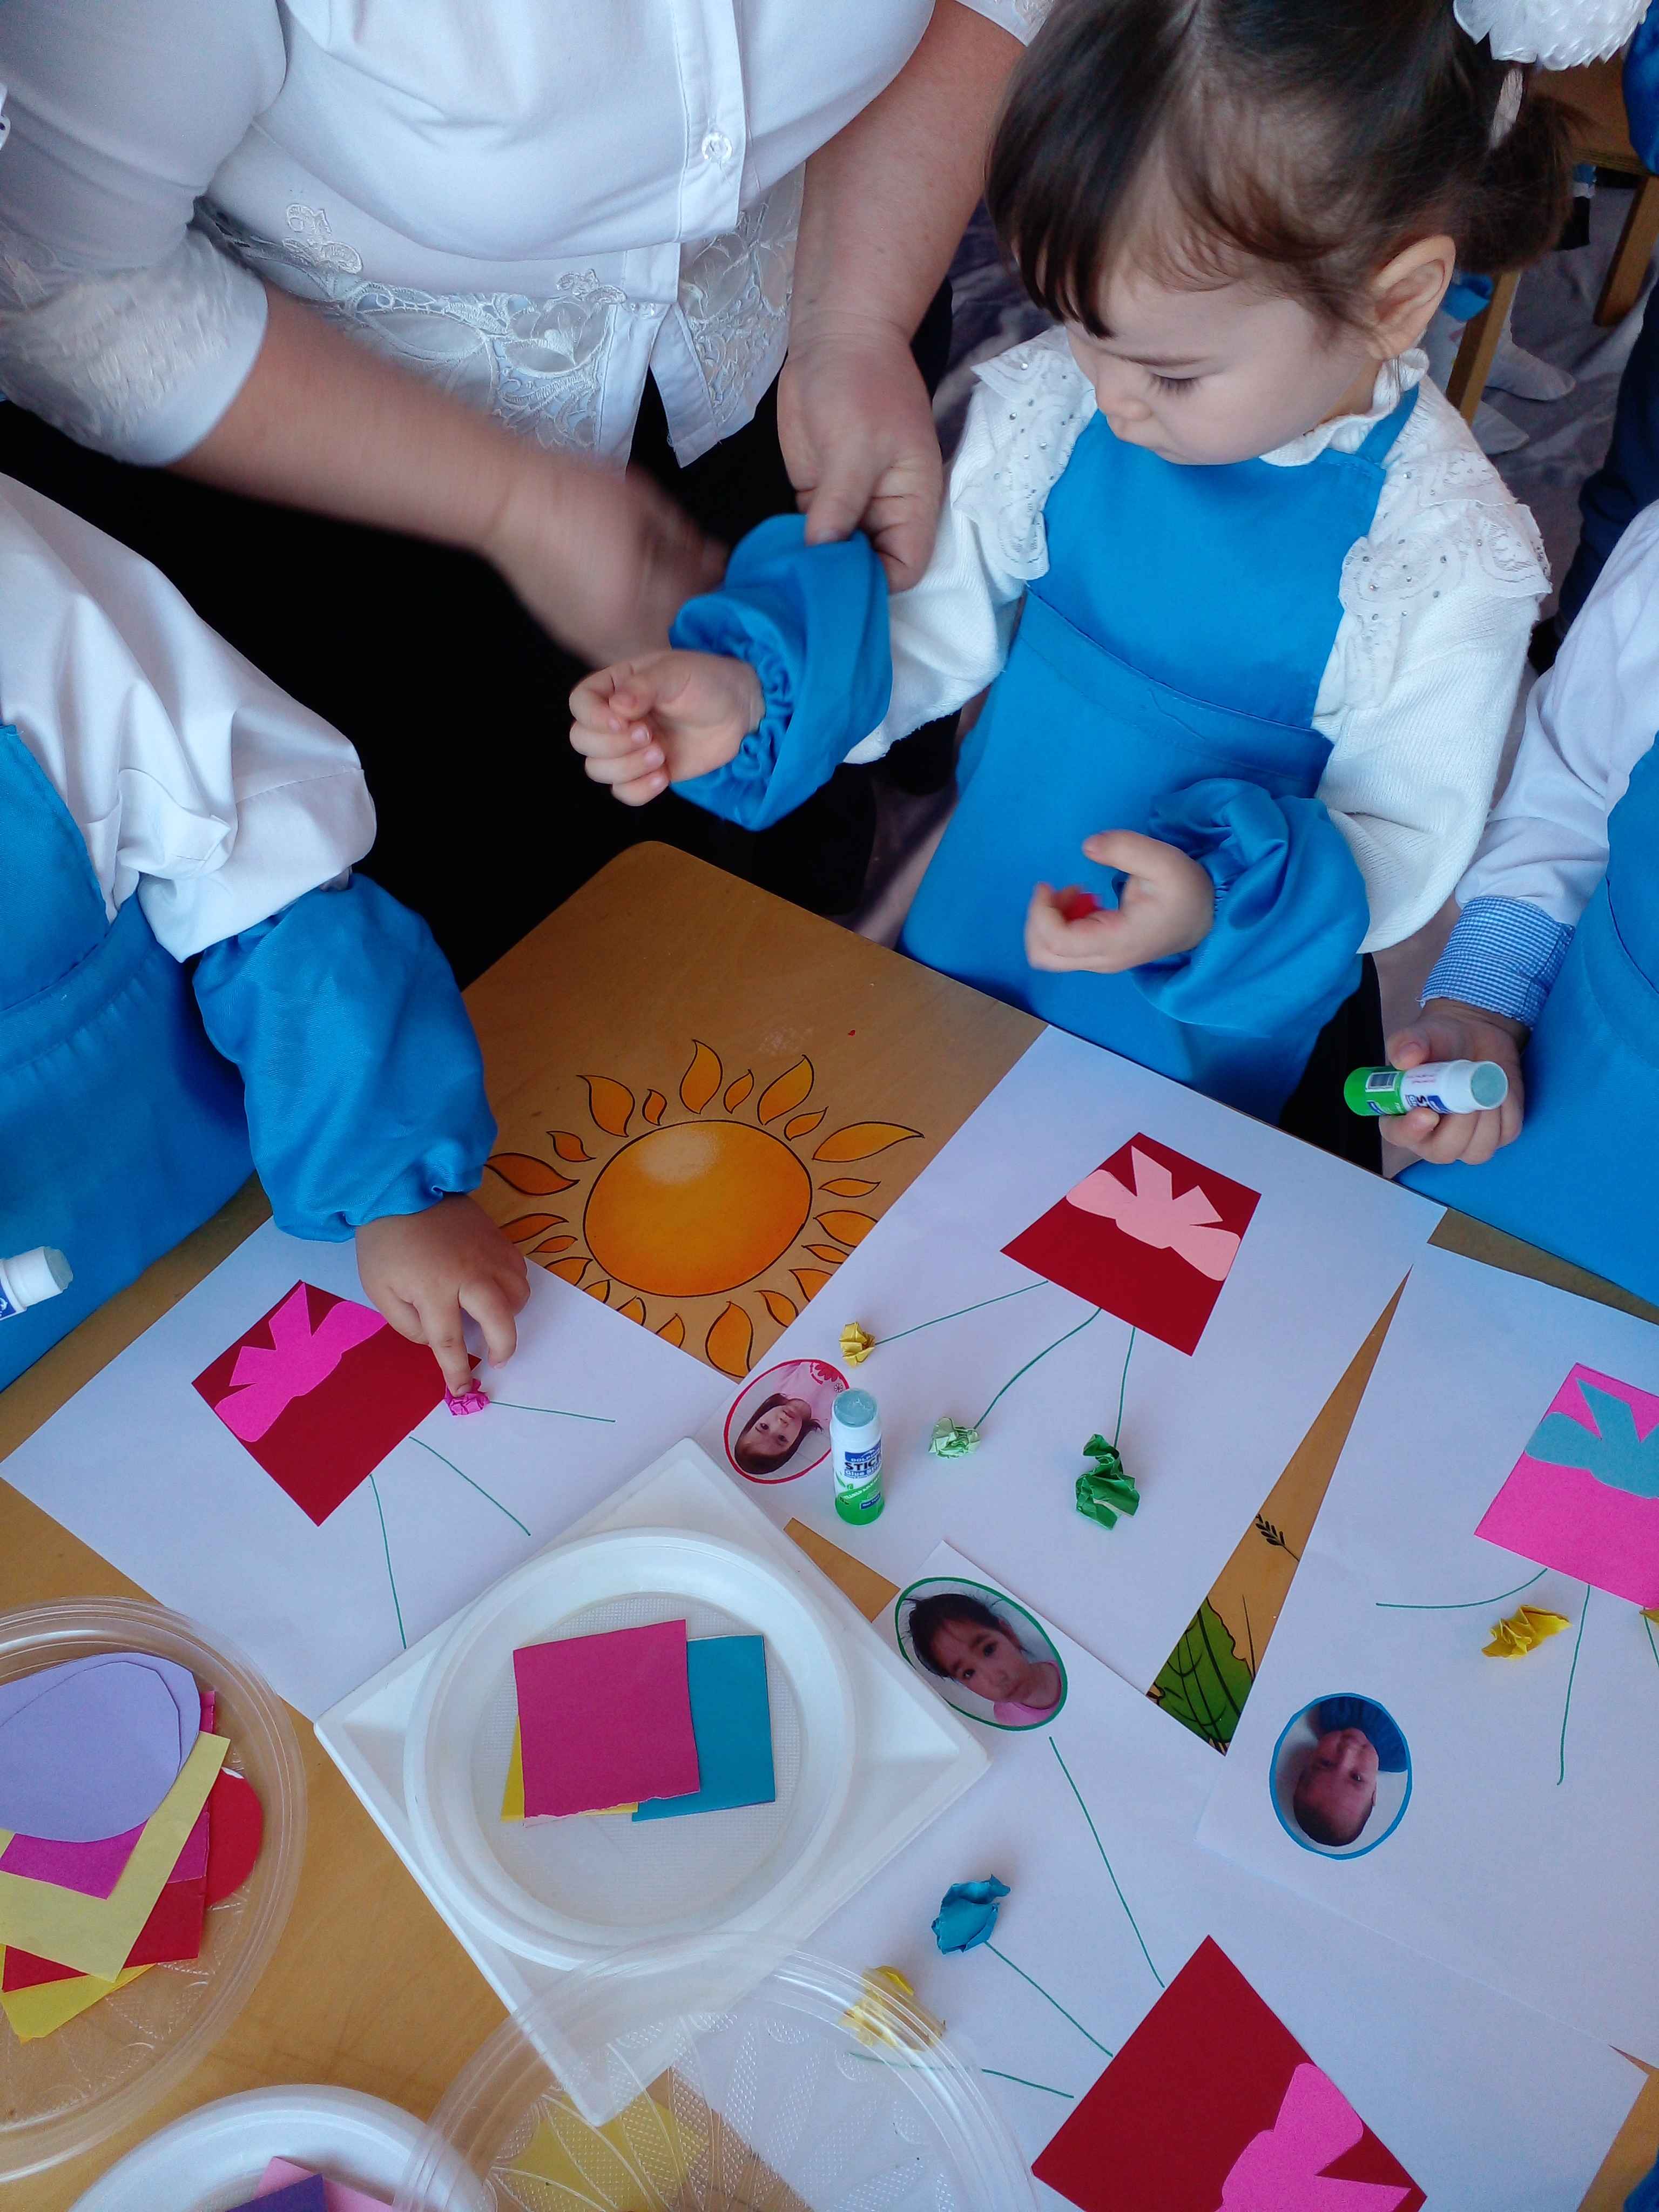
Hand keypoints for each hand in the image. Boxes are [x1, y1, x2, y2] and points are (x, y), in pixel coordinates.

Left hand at [356, 1194, 529, 1393]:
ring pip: (519, 1294)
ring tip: (495, 1320)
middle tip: (497, 1359)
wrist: (402, 1188)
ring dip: (511, 1315)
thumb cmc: (385, 1243)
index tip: (462, 1391)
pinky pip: (520, 1270)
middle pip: (500, 1320)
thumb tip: (433, 1339)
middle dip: (503, 1347)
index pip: (449, 1341)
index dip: (457, 1371)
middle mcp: (469, 1274)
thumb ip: (405, 1323)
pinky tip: (498, 1290)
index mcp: (434, 1288)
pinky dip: (514, 1287)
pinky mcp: (498, 1238)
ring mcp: (488, 1254)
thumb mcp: (378, 1288)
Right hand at [484, 453, 725, 664]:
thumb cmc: (571, 493)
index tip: (727, 579)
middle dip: (694, 619)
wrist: (507, 502)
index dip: (716, 594)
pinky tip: (644, 610)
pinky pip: (617, 646)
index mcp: (634, 601)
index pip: (693, 610)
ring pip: (644, 650)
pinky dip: (639, 634)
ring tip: (678, 602)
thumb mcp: (640, 503)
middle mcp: (611, 631)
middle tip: (710, 595)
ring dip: (666, 632)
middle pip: (672, 639)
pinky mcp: (571, 634)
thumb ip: (681, 538)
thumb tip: (713, 562)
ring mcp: (587, 638)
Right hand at [569, 650, 764, 803]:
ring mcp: (629, 748)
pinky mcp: (647, 773)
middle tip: (649, 736)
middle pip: (582, 741)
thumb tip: (617, 707)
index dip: (592, 717)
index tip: (623, 721)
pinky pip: (623, 792)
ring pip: (598, 770)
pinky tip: (663, 777)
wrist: (740, 712)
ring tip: (660, 754)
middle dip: (612, 745)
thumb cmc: (707, 682)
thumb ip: (643, 687)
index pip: (579, 703)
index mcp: (616, 687)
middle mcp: (616, 719)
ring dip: (626, 767)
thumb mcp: (675, 672)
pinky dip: (638, 790)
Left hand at [778, 316, 943, 591]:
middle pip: (869, 570)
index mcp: (912, 505)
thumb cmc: (861, 384)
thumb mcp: (853, 446)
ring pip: (836, 557)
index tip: (837, 588)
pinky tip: (771, 559)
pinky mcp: (819, 498)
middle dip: (840, 583)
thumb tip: (822, 557)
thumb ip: (840, 505)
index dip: (877, 584)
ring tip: (781, 583)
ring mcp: (850, 508)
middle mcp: (884, 514)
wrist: (835, 338)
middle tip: (799, 594)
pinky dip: (794, 549)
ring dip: (812, 569)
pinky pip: (810, 537)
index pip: (905, 568)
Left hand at [1025, 832, 1214, 974]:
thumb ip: (1125, 848)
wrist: (1206, 917)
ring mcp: (1101, 960)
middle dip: (1038, 919)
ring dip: (1050, 920)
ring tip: (1076, 893)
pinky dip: (1061, 923)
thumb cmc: (1186, 890)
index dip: (1041, 912)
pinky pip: (1064, 947)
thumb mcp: (1163, 860)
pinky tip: (1084, 901)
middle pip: (1043, 956)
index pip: (1056, 941)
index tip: (1049, 884)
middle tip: (1059, 890)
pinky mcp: (1101, 954)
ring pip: (1049, 953)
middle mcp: (1103, 959)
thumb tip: (1087, 846)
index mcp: (1115, 942)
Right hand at [1379, 998, 1527, 1164]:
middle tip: (1468, 1092)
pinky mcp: (1497, 1134)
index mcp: (1402, 1114)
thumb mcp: (1419, 1035)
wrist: (1474, 1037)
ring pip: (1478, 1151)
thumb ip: (1407, 1044)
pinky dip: (1508, 1111)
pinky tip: (1499, 1089)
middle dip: (1460, 1125)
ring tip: (1484, 1084)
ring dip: (1486, 1119)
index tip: (1427, 1113)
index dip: (1411, 1131)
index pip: (1399, 1135)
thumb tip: (1405, 1057)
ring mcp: (1466, 1141)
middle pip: (1443, 1151)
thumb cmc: (1440, 1040)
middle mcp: (1431, 1136)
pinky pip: (1506, 1134)